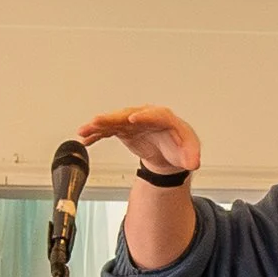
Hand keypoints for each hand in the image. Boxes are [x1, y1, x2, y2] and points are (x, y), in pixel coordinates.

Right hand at [80, 105, 202, 174]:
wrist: (169, 153)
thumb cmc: (179, 148)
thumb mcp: (189, 152)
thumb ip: (191, 156)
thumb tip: (193, 162)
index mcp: (164, 119)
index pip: (154, 114)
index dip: (144, 115)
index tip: (133, 118)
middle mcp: (146, 117)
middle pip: (128, 114)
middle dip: (113, 117)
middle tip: (99, 120)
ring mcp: (133, 122)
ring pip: (114, 120)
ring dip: (99, 124)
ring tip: (85, 129)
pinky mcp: (123, 130)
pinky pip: (108, 130)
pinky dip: (97, 134)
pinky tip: (85, 138)